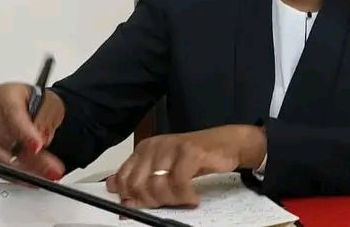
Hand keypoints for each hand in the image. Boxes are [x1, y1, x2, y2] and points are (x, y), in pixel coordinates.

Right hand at [0, 83, 65, 180]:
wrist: (32, 107)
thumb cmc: (38, 102)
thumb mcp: (50, 105)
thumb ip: (45, 120)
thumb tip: (41, 139)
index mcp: (4, 95)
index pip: (12, 114)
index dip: (25, 132)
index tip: (38, 146)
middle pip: (4, 139)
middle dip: (29, 158)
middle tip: (50, 168)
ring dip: (23, 170)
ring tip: (44, 176)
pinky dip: (15, 174)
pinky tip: (31, 178)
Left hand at [106, 125, 266, 208]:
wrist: (226, 144)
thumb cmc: (196, 159)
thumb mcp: (165, 171)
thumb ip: (144, 185)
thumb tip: (123, 205)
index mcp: (144, 150)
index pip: (123, 179)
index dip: (130, 198)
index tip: (144, 205)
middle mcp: (154, 146)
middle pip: (138, 185)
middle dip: (152, 201)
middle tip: (169, 203)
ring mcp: (171, 147)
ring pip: (157, 186)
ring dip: (172, 200)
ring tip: (184, 199)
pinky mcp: (189, 151)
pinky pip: (179, 182)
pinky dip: (186, 195)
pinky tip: (193, 197)